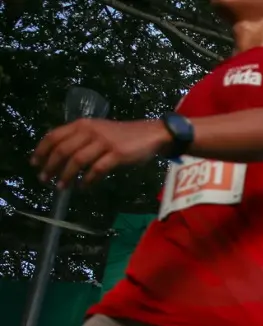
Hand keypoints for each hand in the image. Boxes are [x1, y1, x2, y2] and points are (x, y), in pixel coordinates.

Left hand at [33, 118, 170, 188]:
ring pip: (77, 161)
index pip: (54, 136)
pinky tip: (84, 187)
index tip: (35, 164)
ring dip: (66, 176)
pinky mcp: (117, 155)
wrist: (150, 134)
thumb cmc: (123, 136)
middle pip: (63, 150)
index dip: (41, 150)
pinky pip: (97, 169)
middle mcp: (90, 131)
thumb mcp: (98, 131)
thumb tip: (61, 157)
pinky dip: (88, 180)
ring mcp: (104, 143)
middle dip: (51, 166)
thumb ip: (81, 139)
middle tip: (45, 179)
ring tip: (61, 187)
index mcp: (82, 124)